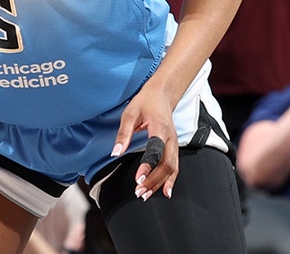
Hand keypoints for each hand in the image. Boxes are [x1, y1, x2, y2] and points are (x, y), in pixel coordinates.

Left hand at [111, 83, 178, 200]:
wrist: (162, 95)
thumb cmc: (145, 102)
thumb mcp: (129, 113)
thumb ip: (123, 134)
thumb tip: (115, 153)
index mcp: (160, 128)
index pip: (156, 150)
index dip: (148, 166)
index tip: (138, 178)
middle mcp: (171, 138)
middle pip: (166, 164)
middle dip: (153, 180)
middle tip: (139, 191)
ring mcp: (174, 144)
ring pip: (172, 168)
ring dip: (160, 183)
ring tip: (146, 194)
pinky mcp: (174, 148)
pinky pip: (174, 167)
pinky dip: (170, 180)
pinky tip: (164, 192)